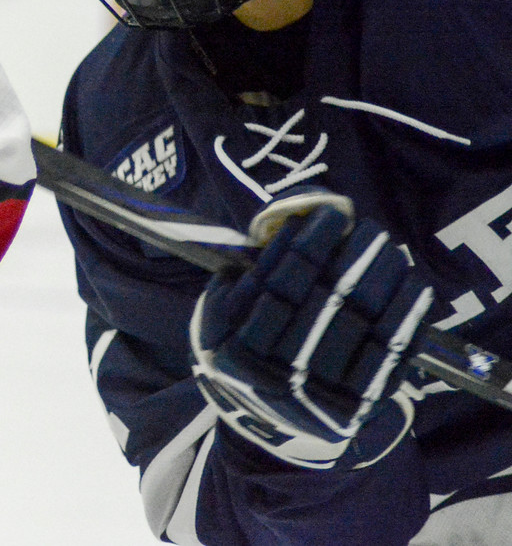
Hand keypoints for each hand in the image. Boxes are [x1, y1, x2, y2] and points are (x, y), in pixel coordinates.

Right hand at [189, 194, 433, 469]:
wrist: (265, 418)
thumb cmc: (243, 347)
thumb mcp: (219, 312)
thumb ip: (242, 272)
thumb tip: (288, 224)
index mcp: (239, 347)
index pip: (281, 281)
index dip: (311, 241)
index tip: (331, 213)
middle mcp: (280, 374)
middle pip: (331, 299)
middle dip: (356, 255)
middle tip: (369, 230)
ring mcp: (323, 394)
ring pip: (367, 323)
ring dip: (386, 279)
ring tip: (390, 251)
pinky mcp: (358, 407)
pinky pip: (392, 354)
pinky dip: (409, 316)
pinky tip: (412, 287)